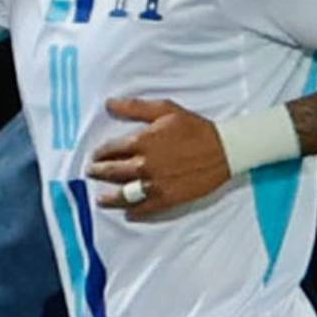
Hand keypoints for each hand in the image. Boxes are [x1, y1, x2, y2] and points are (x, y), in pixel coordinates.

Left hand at [89, 98, 229, 218]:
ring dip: (109, 197)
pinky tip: (127, 212)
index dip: (100, 153)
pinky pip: (144, 209)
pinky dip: (133, 211)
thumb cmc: (194, 127)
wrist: (224, 150)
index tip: (95, 155)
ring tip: (100, 199)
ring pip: (123, 194)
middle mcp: (144, 165)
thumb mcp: (165, 110)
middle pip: (112, 172)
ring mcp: (155, 184)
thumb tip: (109, 104)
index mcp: (142, 142)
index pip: (111, 149)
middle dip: (99, 172)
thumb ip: (134, 108)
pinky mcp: (168, 199)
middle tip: (91, 173)